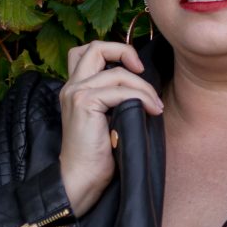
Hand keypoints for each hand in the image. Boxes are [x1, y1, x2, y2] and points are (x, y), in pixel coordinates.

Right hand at [59, 41, 163, 216]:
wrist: (80, 179)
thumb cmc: (96, 157)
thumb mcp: (105, 120)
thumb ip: (114, 100)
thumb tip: (143, 88)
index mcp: (74, 88)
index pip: (87, 52)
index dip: (114, 51)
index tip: (136, 69)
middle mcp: (71, 86)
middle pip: (96, 47)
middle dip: (125, 51)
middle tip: (143, 71)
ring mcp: (76, 93)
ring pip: (117, 72)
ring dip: (143, 87)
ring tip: (155, 105)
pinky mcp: (84, 103)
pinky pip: (121, 91)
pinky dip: (142, 98)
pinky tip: (151, 111)